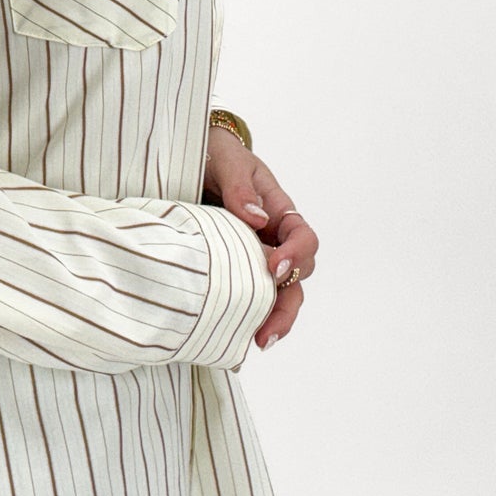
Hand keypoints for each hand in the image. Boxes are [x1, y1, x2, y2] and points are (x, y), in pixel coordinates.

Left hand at [203, 121, 317, 351]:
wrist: (192, 158)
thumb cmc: (216, 154)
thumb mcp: (227, 160)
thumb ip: (240, 186)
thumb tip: (257, 219)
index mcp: (279, 211)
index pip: (303, 237)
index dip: (295, 255)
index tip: (273, 267)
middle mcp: (272, 239)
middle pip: (296, 279)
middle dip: (286, 306)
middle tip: (266, 330)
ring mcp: (252, 257)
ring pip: (276, 295)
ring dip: (272, 320)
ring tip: (257, 342)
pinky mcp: (231, 269)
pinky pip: (246, 296)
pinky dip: (245, 317)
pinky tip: (233, 337)